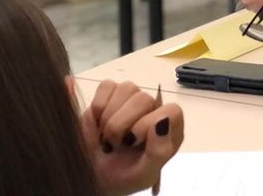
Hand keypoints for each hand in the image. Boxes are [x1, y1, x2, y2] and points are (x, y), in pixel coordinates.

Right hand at [80, 80, 183, 195]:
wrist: (90, 176)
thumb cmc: (121, 178)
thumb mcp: (144, 174)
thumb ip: (159, 151)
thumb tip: (163, 120)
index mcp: (169, 129)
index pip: (171, 110)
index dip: (148, 124)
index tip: (130, 143)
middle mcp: (153, 110)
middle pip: (144, 98)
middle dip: (121, 125)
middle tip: (114, 145)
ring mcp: (131, 100)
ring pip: (127, 88)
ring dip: (109, 117)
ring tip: (105, 136)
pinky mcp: (110, 95)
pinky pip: (107, 85)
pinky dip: (97, 106)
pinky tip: (96, 124)